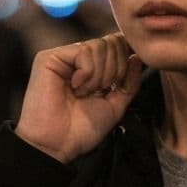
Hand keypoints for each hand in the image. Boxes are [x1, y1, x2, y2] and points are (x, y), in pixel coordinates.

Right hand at [15, 33, 143, 163]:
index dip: (125, 60)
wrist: (57, 144)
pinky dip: (87, 73)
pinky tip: (75, 87)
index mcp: (92, 67)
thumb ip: (129, 81)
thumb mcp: (116, 104)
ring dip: (99, 75)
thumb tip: (137, 56)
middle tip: (99, 91)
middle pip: (112, 42)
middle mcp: (78, 58)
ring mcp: (64, 56)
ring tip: (84, 93)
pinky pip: (84, 51)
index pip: (118, 45)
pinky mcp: (50, 57)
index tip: (117, 84)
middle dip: (114, 70)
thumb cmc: (81, 129)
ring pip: (100, 46)